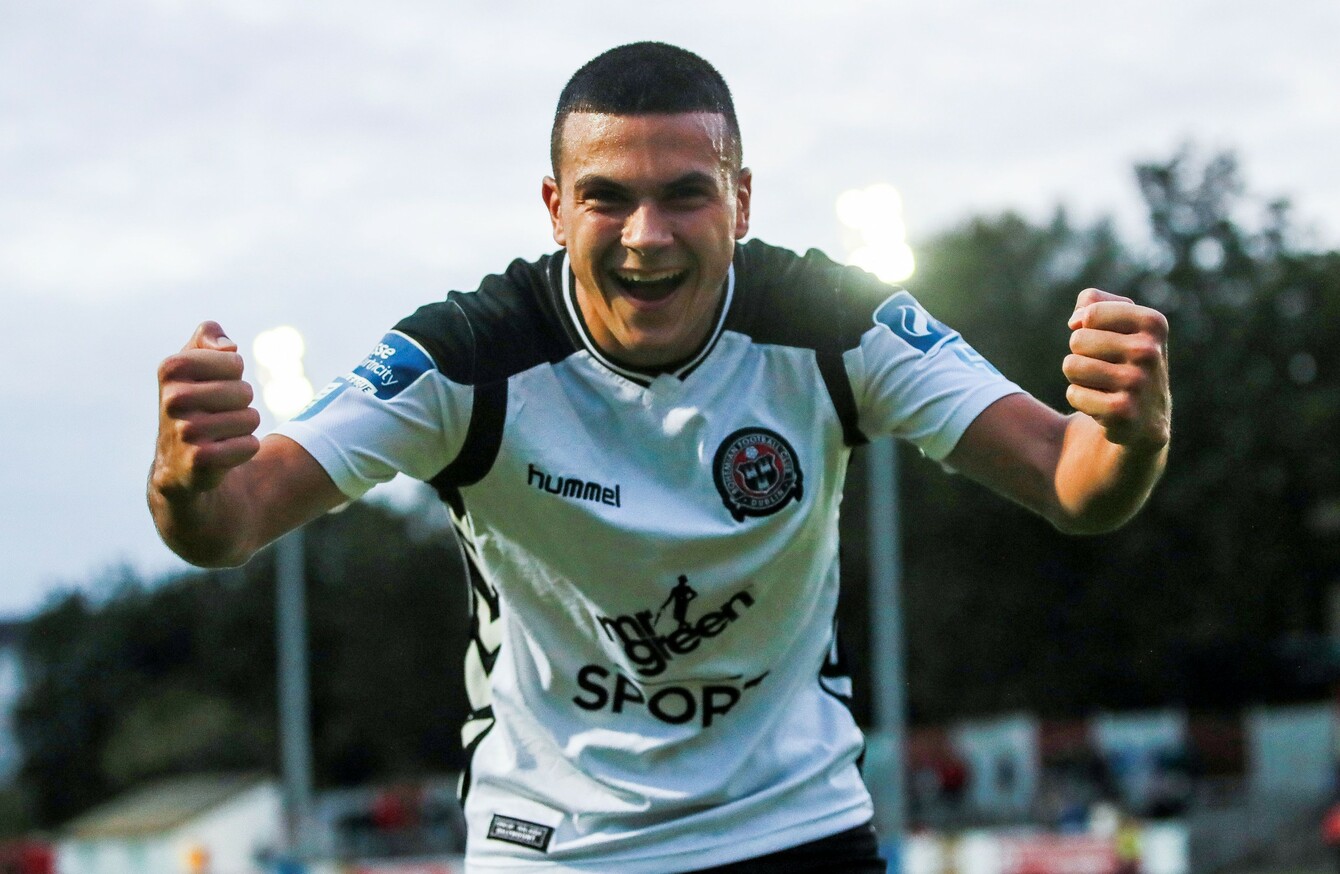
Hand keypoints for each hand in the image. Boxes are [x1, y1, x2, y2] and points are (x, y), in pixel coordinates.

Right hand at [152, 321, 261, 497]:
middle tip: (217, 414)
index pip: (233, 361)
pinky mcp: (200, 459)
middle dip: (241, 403)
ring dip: (243, 427)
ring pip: (251, 418)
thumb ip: (208, 335)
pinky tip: (223, 453)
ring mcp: (185, 431)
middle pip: (245, 391)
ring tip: (219, 433)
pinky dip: (245, 449)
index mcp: (171, 368)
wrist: (178, 464)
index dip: (233, 374)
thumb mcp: (193, 363)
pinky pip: (250, 445)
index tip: (213, 385)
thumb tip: (227, 347)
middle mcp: (172, 399)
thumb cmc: (195, 403)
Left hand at [1063, 288, 1170, 449]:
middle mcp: (1149, 351)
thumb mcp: (1116, 321)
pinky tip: (1103, 406)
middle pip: (1077, 340)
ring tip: (1102, 385)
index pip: (1090, 313)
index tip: (1106, 341)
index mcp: (1153, 323)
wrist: (1144, 418)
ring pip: (1071, 366)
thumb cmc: (1122, 359)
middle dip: (1081, 354)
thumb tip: (1076, 321)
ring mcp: (1138, 383)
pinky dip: (1080, 399)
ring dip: (1078, 377)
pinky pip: (1073, 394)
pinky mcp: (1122, 411)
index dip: (1087, 327)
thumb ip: (1092, 301)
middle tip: (1104, 368)